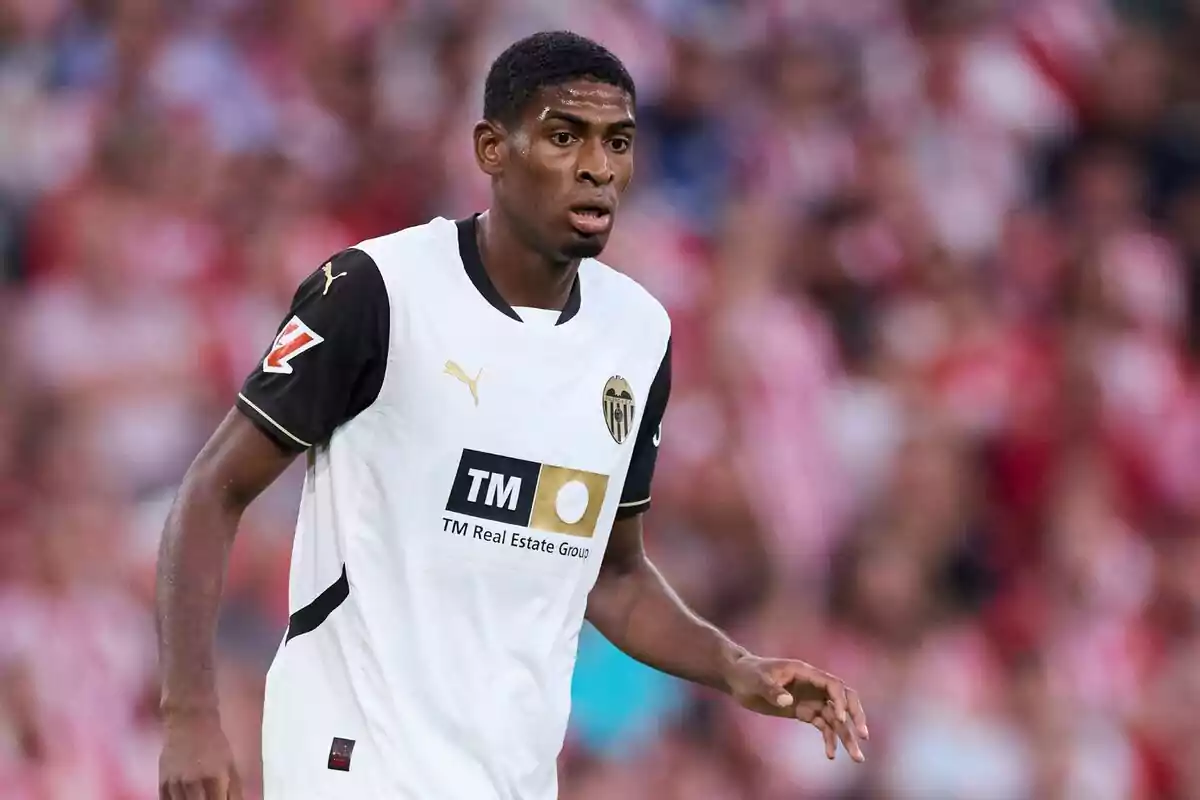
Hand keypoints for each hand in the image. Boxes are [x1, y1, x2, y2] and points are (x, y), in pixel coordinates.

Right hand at [159, 711, 243, 799]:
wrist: (189, 720)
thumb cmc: (213, 741)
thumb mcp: (230, 763)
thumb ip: (234, 788)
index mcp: (215, 777)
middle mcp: (193, 783)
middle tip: (211, 799)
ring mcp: (175, 784)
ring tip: (198, 798)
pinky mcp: (162, 782)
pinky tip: (184, 799)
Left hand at [725, 654, 868, 762]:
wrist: (738, 678)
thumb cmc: (748, 673)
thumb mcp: (757, 680)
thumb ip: (772, 689)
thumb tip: (787, 700)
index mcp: (806, 673)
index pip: (833, 685)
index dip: (841, 701)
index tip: (841, 719)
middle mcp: (813, 686)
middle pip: (844, 700)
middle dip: (856, 717)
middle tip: (863, 736)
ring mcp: (810, 699)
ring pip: (836, 717)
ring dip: (847, 735)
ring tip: (857, 758)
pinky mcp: (804, 711)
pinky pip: (823, 725)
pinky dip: (829, 739)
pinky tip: (831, 755)